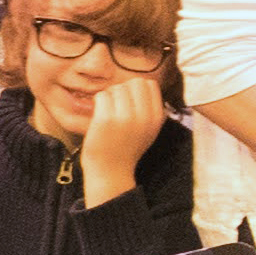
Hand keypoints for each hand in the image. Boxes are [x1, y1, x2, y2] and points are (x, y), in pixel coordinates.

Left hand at [78, 75, 167, 198]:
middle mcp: (144, 116)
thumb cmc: (127, 149)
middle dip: (123, 89)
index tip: (129, 101)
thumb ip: (150, 109)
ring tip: (107, 111)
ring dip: (109, 96)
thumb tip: (144, 85)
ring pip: (117, 88)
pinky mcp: (106, 119)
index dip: (137, 89)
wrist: (111, 171)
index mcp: (157, 117)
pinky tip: (98, 114)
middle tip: (116, 105)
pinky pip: (102, 95)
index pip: (150, 85)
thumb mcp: (149, 130)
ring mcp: (125, 117)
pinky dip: (98, 101)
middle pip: (134, 83)